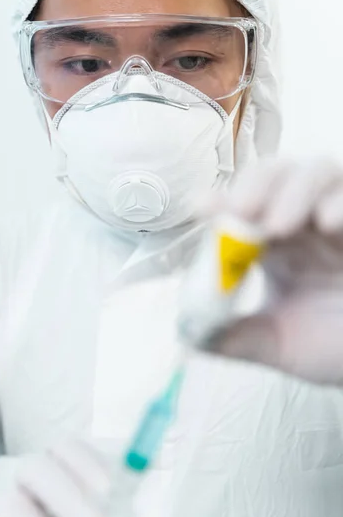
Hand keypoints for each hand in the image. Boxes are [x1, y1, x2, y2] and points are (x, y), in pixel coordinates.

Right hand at [0, 438, 109, 516]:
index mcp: (48, 463)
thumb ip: (105, 505)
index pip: (65, 447)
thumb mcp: (82, 514)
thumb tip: (137, 495)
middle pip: (36, 467)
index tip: (109, 490)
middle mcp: (16, 472)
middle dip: (67, 496)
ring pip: (10, 503)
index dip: (87, 463)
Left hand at [204, 158, 342, 385]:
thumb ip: (235, 338)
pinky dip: (341, 202)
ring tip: (278, 226)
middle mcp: (305, 223)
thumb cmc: (333, 345)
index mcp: (273, 244)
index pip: (242, 208)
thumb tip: (189, 335)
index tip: (201, 206)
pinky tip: (328, 223)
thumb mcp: (277, 345)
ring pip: (317, 171)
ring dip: (293, 190)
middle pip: (276, 175)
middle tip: (241, 211)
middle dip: (255, 186)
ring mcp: (339, 218)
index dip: (221, 201)